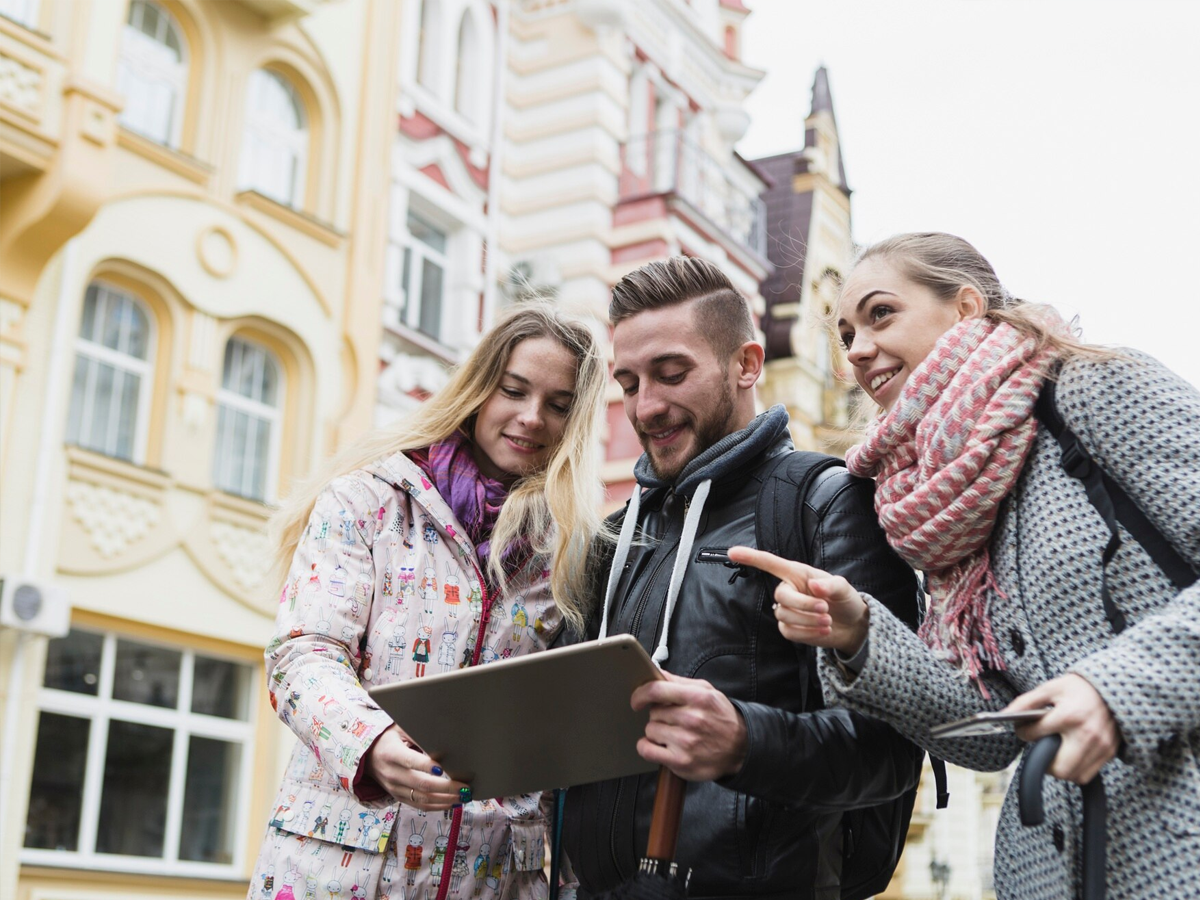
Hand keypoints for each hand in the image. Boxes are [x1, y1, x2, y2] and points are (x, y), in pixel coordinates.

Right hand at [362, 725, 469, 809]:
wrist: (368, 756)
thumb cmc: (390, 738)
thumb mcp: (400, 729)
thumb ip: (417, 733)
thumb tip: (441, 739)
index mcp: (391, 754)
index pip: (410, 761)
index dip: (427, 766)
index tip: (443, 769)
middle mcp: (392, 774)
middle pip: (421, 784)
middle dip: (446, 787)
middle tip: (465, 787)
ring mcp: (395, 789)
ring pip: (422, 799)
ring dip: (445, 800)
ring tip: (464, 796)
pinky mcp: (399, 798)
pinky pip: (419, 806)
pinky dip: (438, 806)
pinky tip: (452, 803)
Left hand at [630, 671, 746, 780]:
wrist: (740, 748)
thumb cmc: (722, 718)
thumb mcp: (707, 692)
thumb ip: (679, 682)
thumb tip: (655, 673)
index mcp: (697, 698)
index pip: (657, 690)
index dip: (641, 694)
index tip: (637, 700)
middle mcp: (692, 719)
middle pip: (653, 712)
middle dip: (659, 715)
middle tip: (673, 720)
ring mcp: (686, 742)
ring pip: (650, 730)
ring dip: (656, 732)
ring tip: (673, 734)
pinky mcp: (681, 761)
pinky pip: (647, 750)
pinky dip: (647, 747)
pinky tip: (658, 746)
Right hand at [727, 546, 868, 653]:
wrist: (851, 625)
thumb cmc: (845, 600)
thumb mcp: (844, 588)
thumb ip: (831, 585)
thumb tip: (814, 586)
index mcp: (797, 573)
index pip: (770, 563)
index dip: (750, 557)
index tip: (732, 552)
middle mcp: (788, 590)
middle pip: (781, 596)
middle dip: (803, 605)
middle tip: (825, 609)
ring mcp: (787, 610)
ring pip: (785, 616)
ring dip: (808, 621)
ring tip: (828, 621)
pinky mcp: (789, 629)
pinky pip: (789, 632)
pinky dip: (808, 633)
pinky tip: (823, 630)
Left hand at [1006, 674, 1120, 783]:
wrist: (1115, 687)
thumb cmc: (1079, 688)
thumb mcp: (1050, 688)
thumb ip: (1025, 702)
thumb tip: (1004, 715)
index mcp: (1069, 716)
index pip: (1035, 735)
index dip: (1022, 732)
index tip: (1023, 729)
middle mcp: (1087, 734)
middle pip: (1058, 768)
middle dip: (1043, 762)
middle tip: (1040, 748)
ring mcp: (1101, 746)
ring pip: (1073, 775)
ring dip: (1059, 768)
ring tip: (1054, 752)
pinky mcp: (1110, 753)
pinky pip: (1087, 774)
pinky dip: (1075, 770)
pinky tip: (1069, 755)